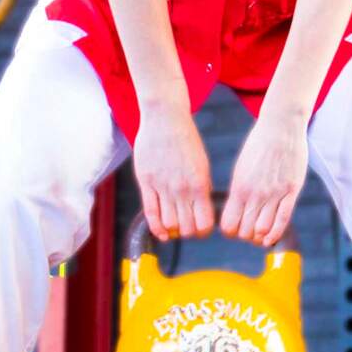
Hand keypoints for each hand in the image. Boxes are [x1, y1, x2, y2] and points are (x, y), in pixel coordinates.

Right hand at [134, 102, 213, 241]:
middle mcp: (182, 189)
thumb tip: (203, 207)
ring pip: (169, 225)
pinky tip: (160, 233)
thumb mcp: (202, 163)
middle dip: (188, 232)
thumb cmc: (186, 139)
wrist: (165, 119)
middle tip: (186, 226)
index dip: (203, 231)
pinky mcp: (146, 183)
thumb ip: (202, 187)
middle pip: (187, 228)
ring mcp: (163, 187)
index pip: (205, 223)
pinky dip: (156, 228)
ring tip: (173, 225)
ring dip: (172, 230)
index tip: (201, 228)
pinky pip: (151, 213)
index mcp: (200, 184)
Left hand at [220, 108, 307, 247]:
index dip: (230, 231)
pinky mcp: (291, 191)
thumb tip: (235, 210)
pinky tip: (271, 239)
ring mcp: (274, 193)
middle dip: (246, 235)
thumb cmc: (259, 145)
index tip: (234, 228)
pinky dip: (275, 234)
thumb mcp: (242, 168)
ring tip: (260, 234)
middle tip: (249, 231)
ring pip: (263, 229)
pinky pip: (283, 220)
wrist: (280, 127)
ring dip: (260, 236)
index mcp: (239, 187)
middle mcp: (255, 193)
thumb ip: (239, 191)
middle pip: (245, 231)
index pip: (228, 224)